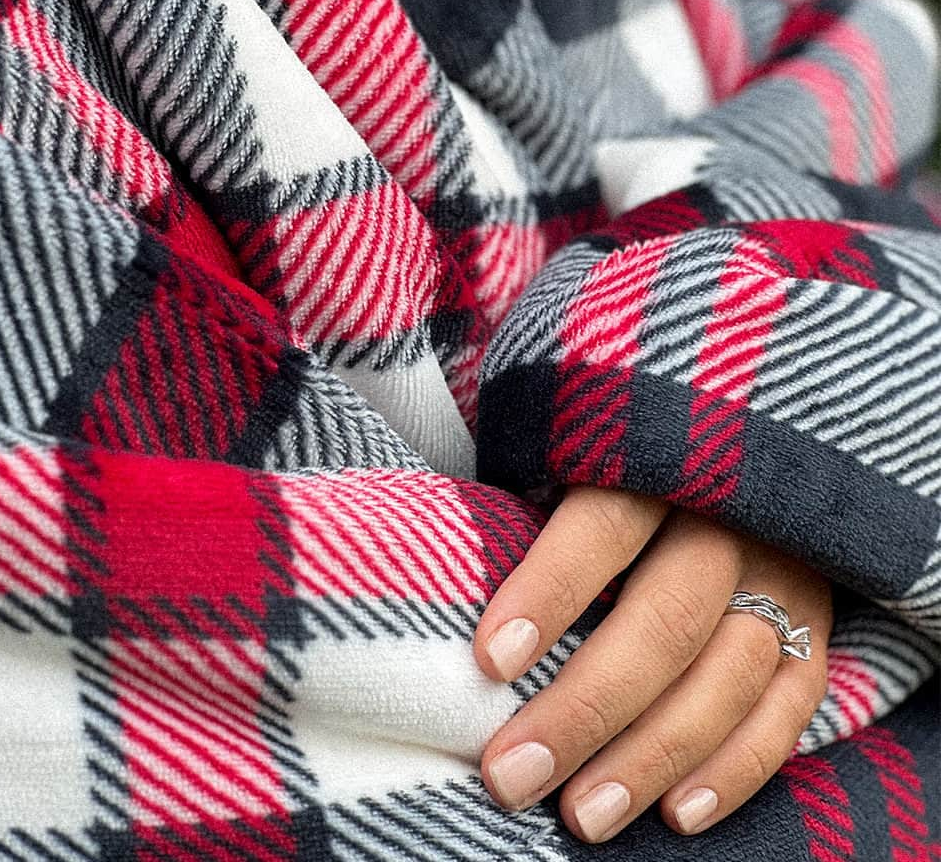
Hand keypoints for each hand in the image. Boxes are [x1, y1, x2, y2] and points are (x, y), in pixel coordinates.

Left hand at [474, 486, 831, 841]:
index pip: (604, 526)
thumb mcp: (576, 454)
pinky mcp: (816, 624)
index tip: (489, 663)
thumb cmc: (617, 467)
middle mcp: (730, 519)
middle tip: (511, 775)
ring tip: (582, 814)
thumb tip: (452, 578)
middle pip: (665, 620)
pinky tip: (677, 812)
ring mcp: (783, 574)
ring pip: (727, 674)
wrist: (737, 457)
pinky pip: (789, 706)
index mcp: (659, 462)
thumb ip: (530, 500)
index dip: (550, 592)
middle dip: (586, 708)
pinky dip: (737, 766)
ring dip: (653, 756)